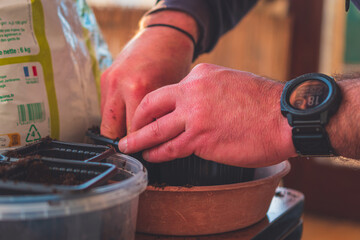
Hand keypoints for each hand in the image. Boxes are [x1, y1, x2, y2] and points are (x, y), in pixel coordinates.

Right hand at [100, 11, 196, 138]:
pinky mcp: (104, 77)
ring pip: (105, 120)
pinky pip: (106, 106)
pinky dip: (115, 114)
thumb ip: (159, 116)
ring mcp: (108, 81)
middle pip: (110, 131)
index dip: (139, 145)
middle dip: (123, 142)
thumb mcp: (171, 93)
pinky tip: (128, 116)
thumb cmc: (174, 63)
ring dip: (117, 129)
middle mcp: (118, 86)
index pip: (132, 132)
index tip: (145, 153)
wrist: (164, 36)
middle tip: (136, 148)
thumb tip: (154, 140)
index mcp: (138, 90)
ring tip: (133, 134)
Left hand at [119, 63, 295, 166]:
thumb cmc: (264, 103)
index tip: (150, 114)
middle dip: (136, 119)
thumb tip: (194, 105)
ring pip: (155, 129)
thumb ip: (208, 90)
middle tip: (130, 129)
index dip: (155, 106)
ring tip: (129, 146)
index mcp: (200, 75)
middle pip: (151, 105)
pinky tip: (151, 156)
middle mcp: (192, 92)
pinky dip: (157, 153)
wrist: (285, 117)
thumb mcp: (231, 81)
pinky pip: (169, 148)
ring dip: (139, 140)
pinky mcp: (200, 139)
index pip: (168, 91)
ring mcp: (194, 116)